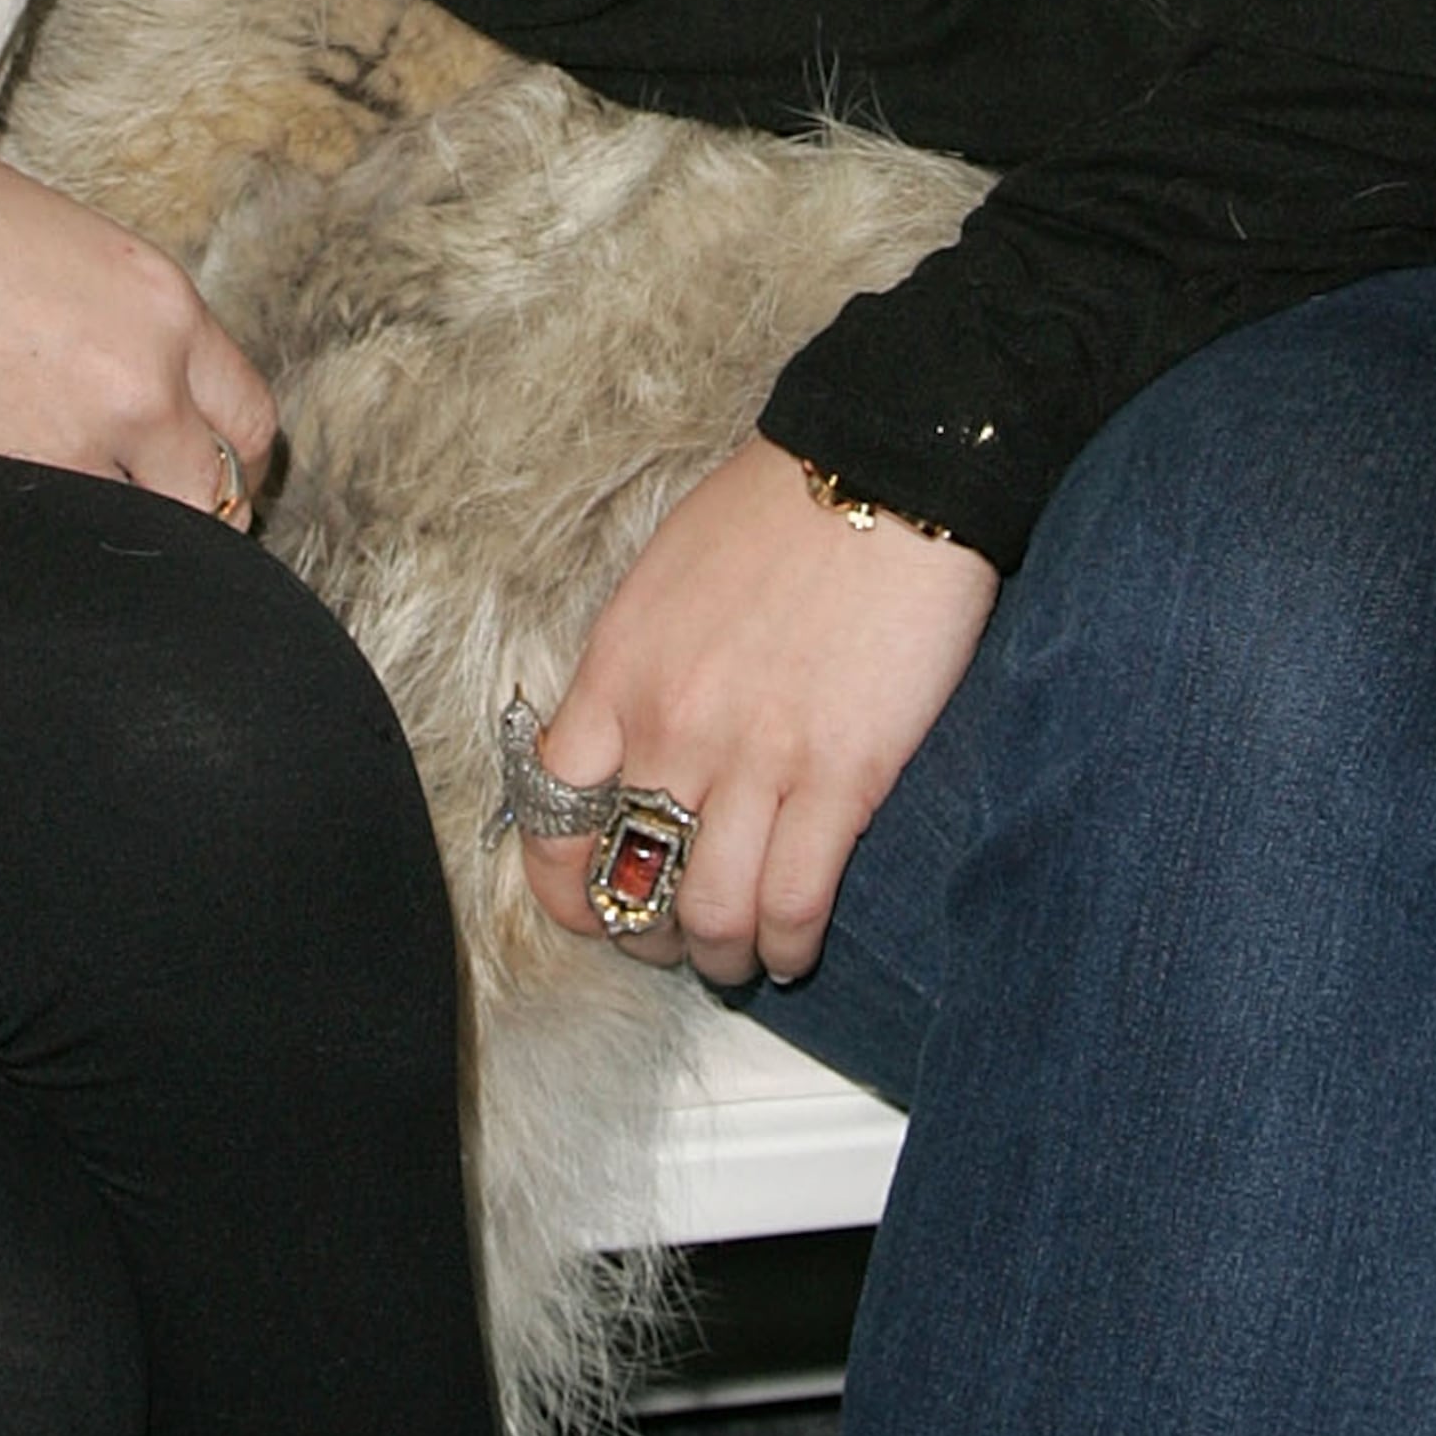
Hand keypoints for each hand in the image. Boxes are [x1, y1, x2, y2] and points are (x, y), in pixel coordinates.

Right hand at [0, 62, 275, 518]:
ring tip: (58, 530)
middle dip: (182, 519)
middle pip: (215, 499)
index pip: (247, 421)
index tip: (186, 478)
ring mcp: (72, 441)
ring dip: (103, 538)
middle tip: (131, 522)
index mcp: (162, 303)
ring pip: (136, 537)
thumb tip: (110, 396)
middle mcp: (142, 377)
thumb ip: (106, 325)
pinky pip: (46, 545)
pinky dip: (31, 549)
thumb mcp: (50, 243)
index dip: (220, 461)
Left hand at [519, 438, 995, 987]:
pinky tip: (794, 947)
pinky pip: (796, 899)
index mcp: (618, 674)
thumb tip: (628, 742)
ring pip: (714, 913)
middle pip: (632, 882)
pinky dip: (790, 943)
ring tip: (739, 961)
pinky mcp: (841, 774)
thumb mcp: (662, 582)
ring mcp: (755, 755)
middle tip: (673, 944)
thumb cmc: (776, 512)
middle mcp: (671, 726)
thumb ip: (636, 671)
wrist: (884, 475)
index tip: (588, 907)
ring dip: (721, 958)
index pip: (551, 816)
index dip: (564, 889)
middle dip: (647, 937)